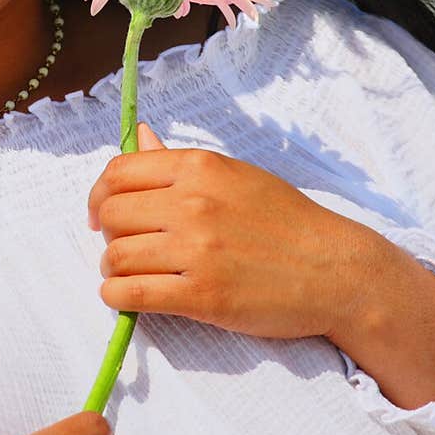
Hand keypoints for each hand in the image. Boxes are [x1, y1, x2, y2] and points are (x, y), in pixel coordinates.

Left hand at [86, 120, 385, 342]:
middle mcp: (193, 204)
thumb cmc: (287, 221)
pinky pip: (131, 296)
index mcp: (200, 167)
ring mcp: (197, 251)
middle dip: (109, 234)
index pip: (119, 172)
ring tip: (129, 276)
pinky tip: (128, 299)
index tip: (102, 215)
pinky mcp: (202, 296)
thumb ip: (181, 163)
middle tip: (125, 248)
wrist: (335, 269)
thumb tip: (139, 135)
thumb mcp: (236, 176)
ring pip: (116, 257)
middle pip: (113, 215)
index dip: (99, 196)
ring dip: (112, 270)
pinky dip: (117, 299)